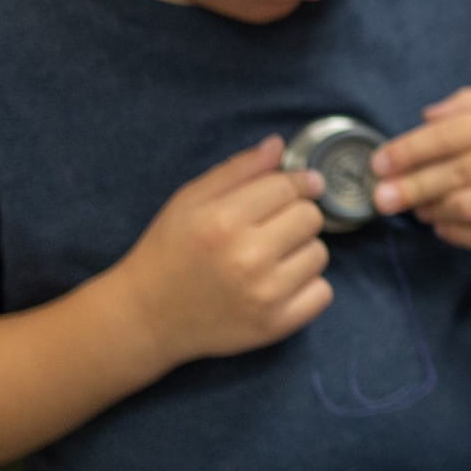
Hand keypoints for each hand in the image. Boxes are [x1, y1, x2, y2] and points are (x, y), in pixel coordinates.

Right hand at [110, 137, 331, 365]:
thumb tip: (279, 145)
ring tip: (269, 259)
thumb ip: (238, 169)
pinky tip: (278, 284)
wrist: (147, 317)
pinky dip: (307, 287)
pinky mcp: (275, 324)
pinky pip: (323, 293)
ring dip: (301, 252)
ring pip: (320, 254)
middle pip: (311, 218)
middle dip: (296, 216)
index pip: (290, 187)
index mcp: (223, 220)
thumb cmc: (168, 250)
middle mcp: (247, 257)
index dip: (299, 182)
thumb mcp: (190, 199)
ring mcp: (264, 294)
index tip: (302, 186)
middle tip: (270, 228)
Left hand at [370, 80, 470, 251]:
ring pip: (465, 209)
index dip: (407, 151)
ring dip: (430, 211)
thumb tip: (424, 117)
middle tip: (380, 198)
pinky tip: (442, 225)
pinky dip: (456, 233)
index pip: (447, 136)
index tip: (379, 163)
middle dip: (408, 188)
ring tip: (414, 208)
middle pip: (451, 176)